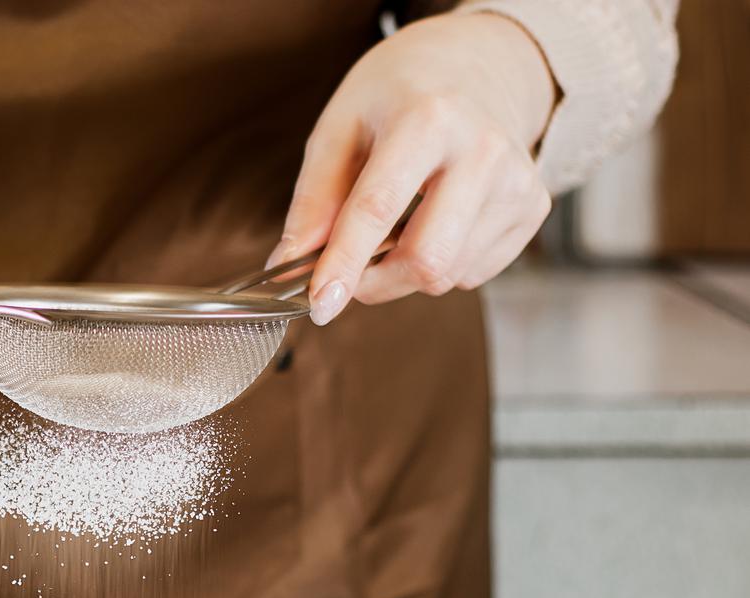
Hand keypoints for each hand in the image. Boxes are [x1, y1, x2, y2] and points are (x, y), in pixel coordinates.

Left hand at [271, 13, 555, 325]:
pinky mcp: (533, 208)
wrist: (472, 68)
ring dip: (404, 272)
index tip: (320, 303)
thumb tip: (289, 263)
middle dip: (375, 282)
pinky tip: (437, 221)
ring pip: (447, 275)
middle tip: (350, 267)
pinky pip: (471, 273)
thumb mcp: (339, 130)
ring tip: (400, 225)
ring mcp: (517, 181)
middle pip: (426, 259)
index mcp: (428, 119)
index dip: (344, 264)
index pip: (379, 208)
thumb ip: (313, 200)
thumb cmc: (396, 100)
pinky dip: (442, 263)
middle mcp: (483, 149)